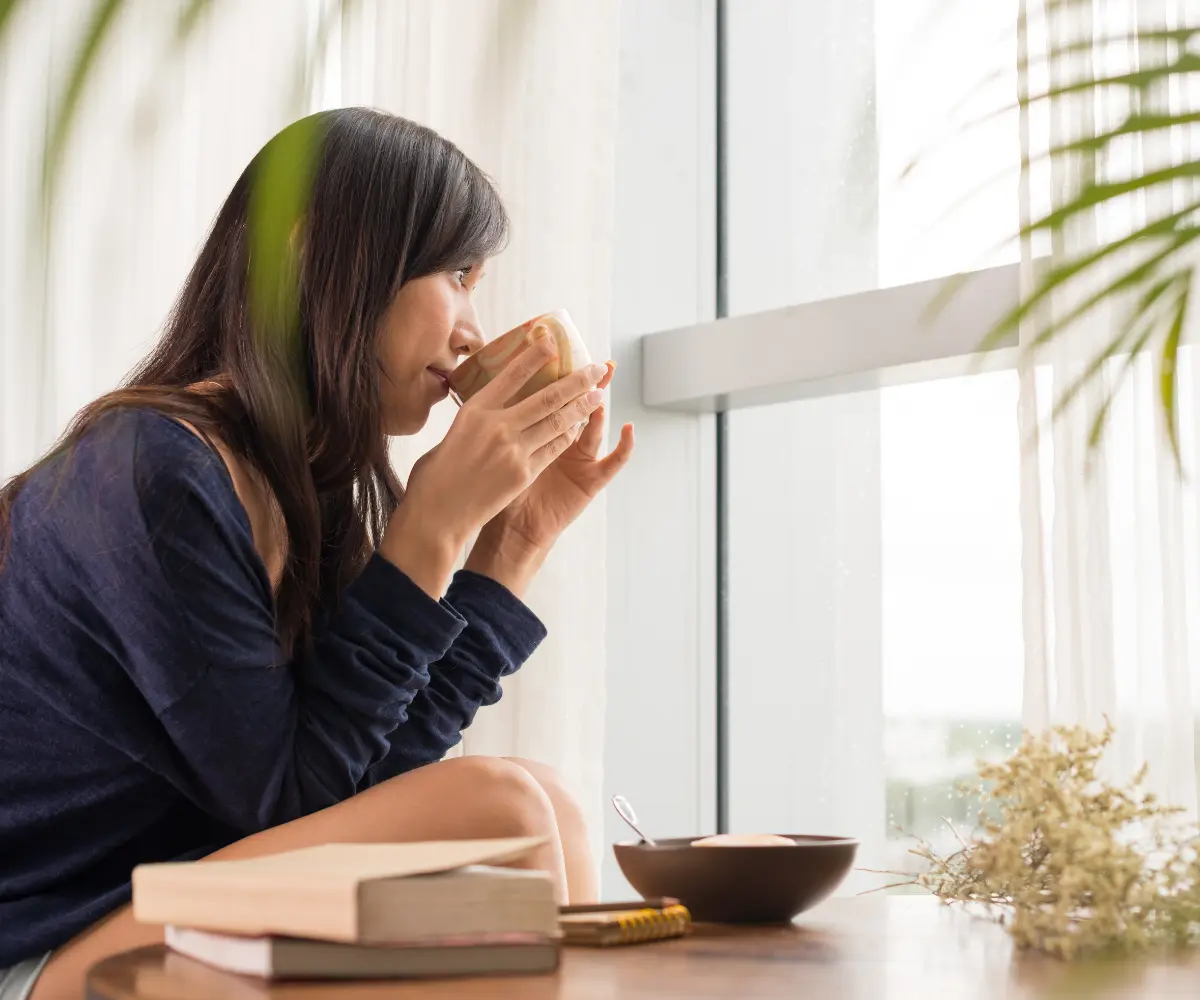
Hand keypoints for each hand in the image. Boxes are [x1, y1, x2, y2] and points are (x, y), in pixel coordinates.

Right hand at [380, 336, 609, 595]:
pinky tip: (579, 427)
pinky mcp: (524, 473)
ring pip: (558, 421)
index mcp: (475, 410)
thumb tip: (491, 412)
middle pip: (547, 396)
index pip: (512, 374)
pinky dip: (569, 435)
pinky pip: (554, 448)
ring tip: (598, 394)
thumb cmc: (435, 475)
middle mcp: (497, 425)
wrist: (436, 515)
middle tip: (595, 368)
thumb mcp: (453, 434)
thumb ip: (476, 421)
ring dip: (582, 406)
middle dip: (576, 380)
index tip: (554, 342)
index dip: (537, 356)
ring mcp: (513, 450)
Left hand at [479, 366, 634, 556]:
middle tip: (596, 361)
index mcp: (543, 433)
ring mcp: (582, 461)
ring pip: (594, 429)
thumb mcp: (497, 453)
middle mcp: (567, 444)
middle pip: (578, 407)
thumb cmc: (500, 491)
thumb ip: (496, 429)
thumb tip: (476, 399)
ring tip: (603, 387)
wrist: (514, 530)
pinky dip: (625, 447)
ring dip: (599, 408)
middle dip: (586, 384)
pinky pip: (613, 463)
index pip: (554, 401)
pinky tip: (630, 429)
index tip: (562, 351)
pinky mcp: (592, 481)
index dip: (559, 378)